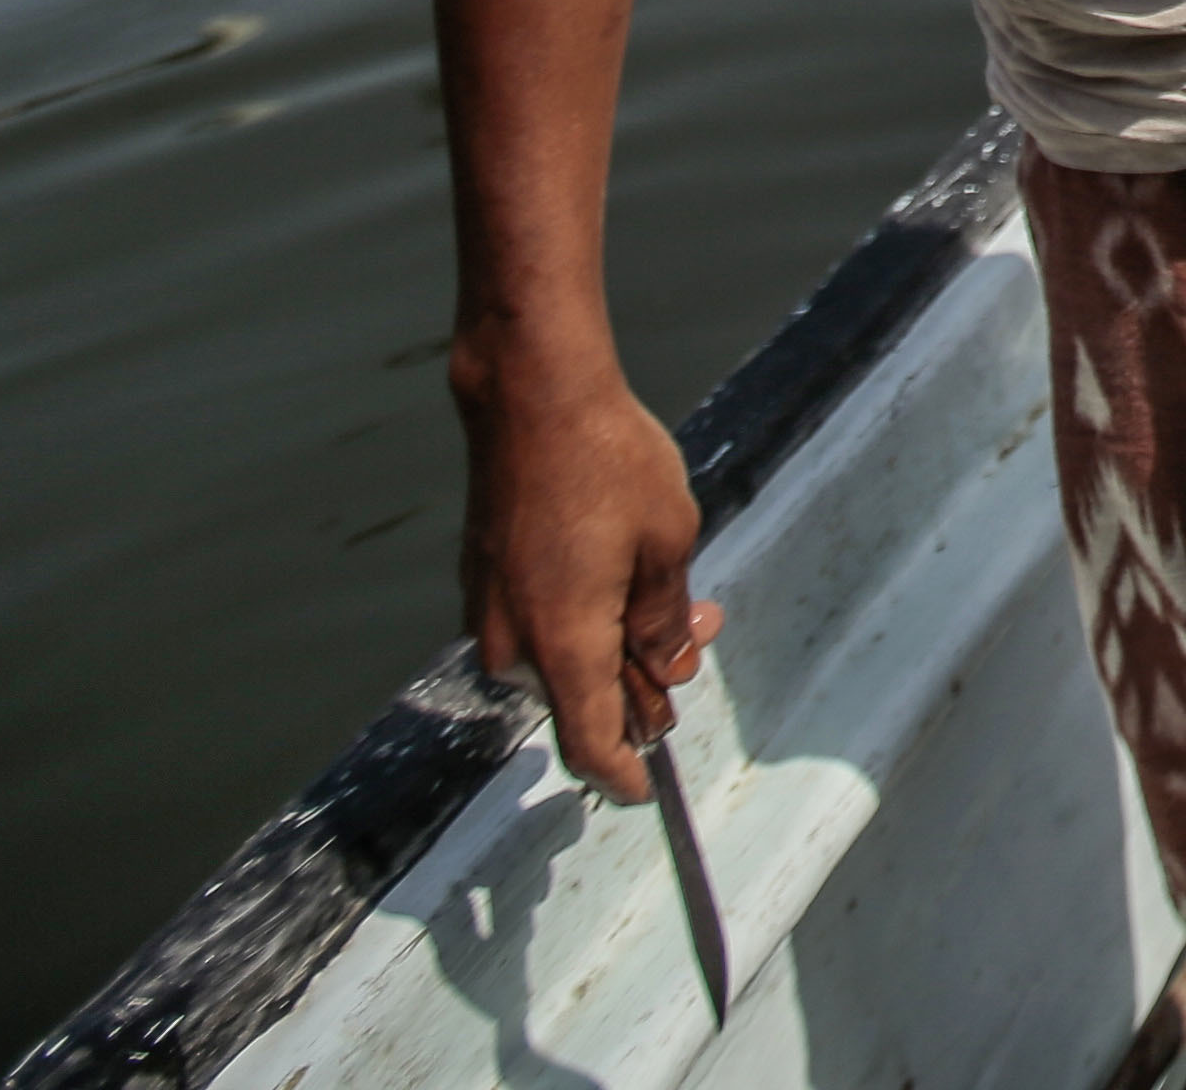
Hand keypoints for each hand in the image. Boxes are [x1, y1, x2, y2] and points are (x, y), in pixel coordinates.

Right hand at [453, 341, 717, 801]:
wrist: (531, 396)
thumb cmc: (605, 462)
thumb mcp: (669, 542)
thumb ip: (664, 620)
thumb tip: (667, 667)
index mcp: (564, 643)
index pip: (589, 745)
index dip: (622, 774)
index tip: (648, 790)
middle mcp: (516, 640)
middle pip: (586, 697)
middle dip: (645, 679)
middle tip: (700, 629)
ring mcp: (491, 609)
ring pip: (565, 656)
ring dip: (619, 640)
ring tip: (679, 590)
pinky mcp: (485, 578)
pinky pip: (540, 622)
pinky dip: (585, 614)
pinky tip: (626, 571)